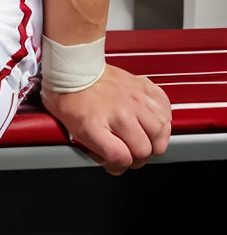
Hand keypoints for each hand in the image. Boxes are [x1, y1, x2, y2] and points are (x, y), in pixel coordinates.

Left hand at [42, 64, 170, 174]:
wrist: (75, 68)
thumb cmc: (70, 96)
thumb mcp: (73, 129)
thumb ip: (95, 148)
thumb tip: (113, 163)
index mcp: (99, 125)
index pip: (122, 158)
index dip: (120, 166)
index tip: (116, 164)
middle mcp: (121, 112)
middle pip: (145, 148)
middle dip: (139, 158)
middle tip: (131, 154)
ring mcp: (135, 99)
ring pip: (161, 131)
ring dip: (155, 141)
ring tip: (146, 141)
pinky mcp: (143, 87)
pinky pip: (165, 106)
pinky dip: (164, 118)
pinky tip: (154, 121)